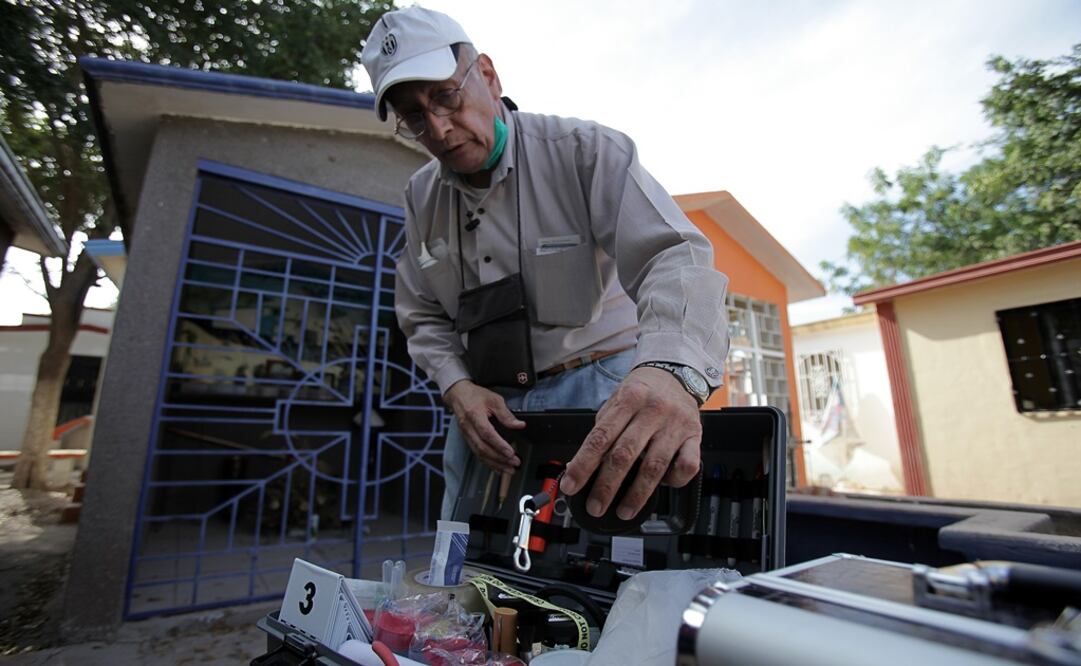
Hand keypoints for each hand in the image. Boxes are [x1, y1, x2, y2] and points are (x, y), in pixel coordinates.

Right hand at [443, 380, 524, 473]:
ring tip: (509, 470)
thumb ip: (506, 414)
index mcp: (474, 415)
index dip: (499, 444)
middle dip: (499, 458)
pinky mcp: (467, 439)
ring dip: (495, 464)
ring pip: (479, 453)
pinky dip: (488, 463)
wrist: (458, 394)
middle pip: (483, 447)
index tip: (510, 452)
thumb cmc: (475, 395)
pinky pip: (477, 454)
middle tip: (514, 463)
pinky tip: (498, 468)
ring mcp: (466, 435)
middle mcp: (468, 427)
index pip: (487, 433)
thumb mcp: (494, 399)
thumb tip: (519, 425)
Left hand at [559, 367, 701, 519]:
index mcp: (629, 399)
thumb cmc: (641, 393)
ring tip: (623, 510)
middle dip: (606, 486)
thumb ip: (602, 431)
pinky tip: (661, 487)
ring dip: (637, 494)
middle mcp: (653, 411)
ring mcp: (675, 425)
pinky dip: (673, 482)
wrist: (675, 375)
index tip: (571, 486)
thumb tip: (579, 467)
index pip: (600, 437)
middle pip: (625, 455)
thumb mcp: (617, 401)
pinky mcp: (695, 436)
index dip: (583, 465)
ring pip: (654, 467)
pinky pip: (687, 467)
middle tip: (595, 506)